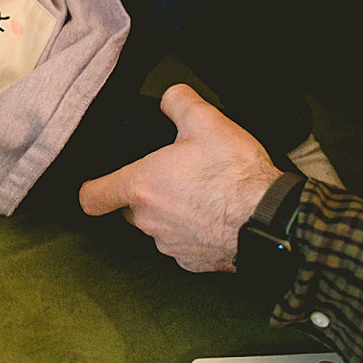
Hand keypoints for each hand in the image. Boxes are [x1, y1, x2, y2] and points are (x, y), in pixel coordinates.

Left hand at [78, 85, 281, 271]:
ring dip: (171, 213)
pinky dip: (194, 233)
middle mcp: (149, 221)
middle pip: (129, 210)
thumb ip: (177, 102)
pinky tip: (215, 216)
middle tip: (172, 175)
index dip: (91, 188)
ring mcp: (171, 246)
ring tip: (201, 194)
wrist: (272, 220)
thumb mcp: (205, 120)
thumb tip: (169, 98)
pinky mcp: (194, 263)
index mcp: (141, 186)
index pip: (91, 198)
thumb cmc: (235, 174)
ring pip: (157, 228)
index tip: (99, 183)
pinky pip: (184, 245)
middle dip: (144, 194)